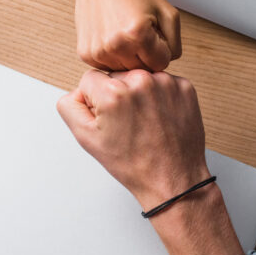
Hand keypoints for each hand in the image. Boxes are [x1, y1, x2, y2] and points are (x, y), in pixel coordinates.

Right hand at [47, 0, 180, 71]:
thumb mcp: (167, 12)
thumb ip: (175, 43)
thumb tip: (166, 63)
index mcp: (138, 35)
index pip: (161, 63)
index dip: (160, 48)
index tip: (152, 32)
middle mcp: (115, 46)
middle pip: (142, 69)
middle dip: (145, 54)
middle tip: (138, 31)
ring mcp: (98, 52)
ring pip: (125, 70)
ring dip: (128, 56)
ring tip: (123, 33)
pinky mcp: (86, 54)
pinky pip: (108, 66)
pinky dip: (113, 56)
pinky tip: (112, 36)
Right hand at [57, 70, 243, 254]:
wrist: (173, 179)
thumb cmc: (132, 163)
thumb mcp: (87, 138)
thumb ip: (70, 106)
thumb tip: (78, 89)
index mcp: (113, 92)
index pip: (90, 78)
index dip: (95, 101)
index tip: (110, 119)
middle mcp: (140, 80)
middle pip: (116, 75)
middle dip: (118, 95)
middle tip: (128, 124)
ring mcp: (166, 82)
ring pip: (140, 77)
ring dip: (140, 94)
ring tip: (146, 123)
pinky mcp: (185, 87)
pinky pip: (163, 82)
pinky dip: (161, 97)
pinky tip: (161, 118)